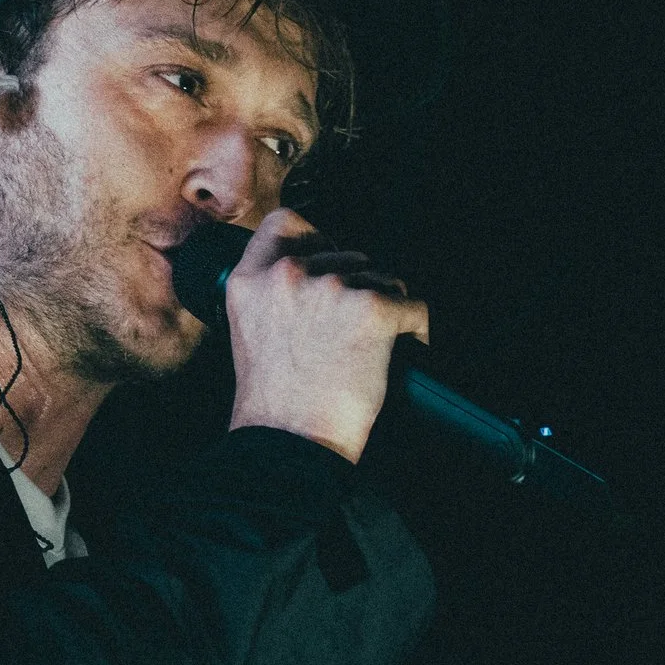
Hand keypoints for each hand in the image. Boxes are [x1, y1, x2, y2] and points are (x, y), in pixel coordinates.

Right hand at [223, 207, 430, 463]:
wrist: (291, 441)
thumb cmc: (273, 403)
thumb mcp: (249, 331)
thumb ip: (271, 294)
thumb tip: (316, 275)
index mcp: (250, 280)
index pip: (286, 223)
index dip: (314, 240)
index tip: (325, 261)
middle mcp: (289, 275)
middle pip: (344, 255)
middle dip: (355, 286)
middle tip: (347, 331)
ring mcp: (332, 289)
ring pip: (382, 279)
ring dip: (383, 308)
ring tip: (367, 349)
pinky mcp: (373, 310)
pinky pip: (414, 308)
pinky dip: (415, 330)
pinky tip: (402, 350)